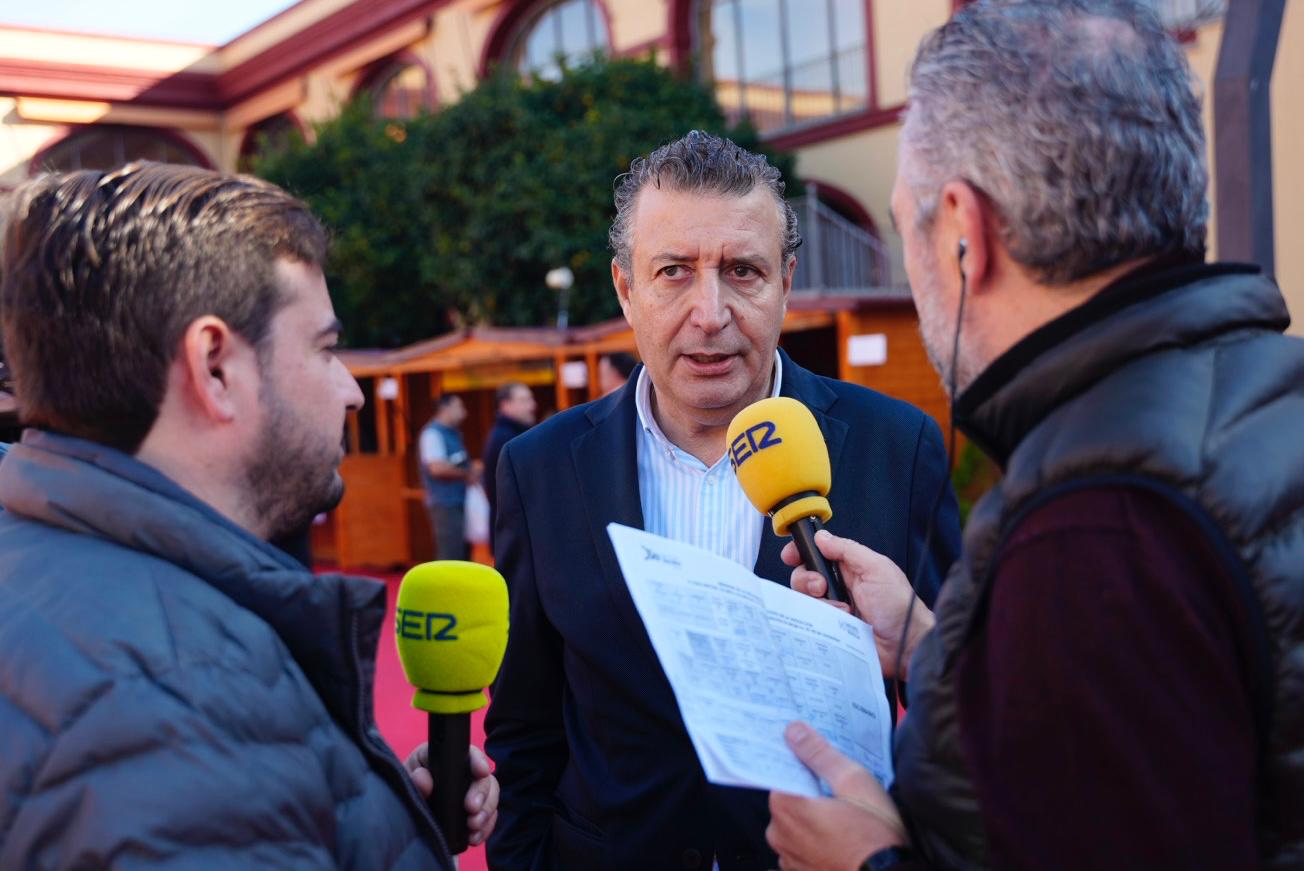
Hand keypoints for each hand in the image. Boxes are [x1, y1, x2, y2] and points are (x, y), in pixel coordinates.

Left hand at [405, 743, 499, 845]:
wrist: (404, 810)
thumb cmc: (405, 787)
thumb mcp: (405, 779)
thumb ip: (413, 778)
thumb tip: (424, 779)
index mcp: (449, 759)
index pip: (470, 754)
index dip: (479, 761)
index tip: (481, 771)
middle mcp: (466, 774)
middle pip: (484, 779)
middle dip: (483, 794)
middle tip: (472, 809)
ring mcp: (472, 793)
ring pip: (491, 798)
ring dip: (486, 813)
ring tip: (473, 827)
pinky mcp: (475, 813)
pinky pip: (489, 818)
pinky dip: (485, 828)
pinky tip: (474, 837)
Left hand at [767, 722, 905, 870]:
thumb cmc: (874, 836)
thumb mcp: (853, 781)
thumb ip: (819, 754)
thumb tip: (794, 731)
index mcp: (786, 806)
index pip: (782, 772)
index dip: (803, 765)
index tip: (820, 764)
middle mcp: (778, 834)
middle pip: (789, 798)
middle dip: (810, 792)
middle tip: (841, 793)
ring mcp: (788, 858)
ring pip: (796, 825)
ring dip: (813, 819)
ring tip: (845, 819)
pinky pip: (803, 847)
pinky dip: (817, 842)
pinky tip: (841, 840)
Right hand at [781, 530, 933, 679]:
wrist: (906, 645)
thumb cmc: (899, 606)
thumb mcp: (877, 568)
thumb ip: (848, 550)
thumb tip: (821, 537)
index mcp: (849, 568)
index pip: (817, 554)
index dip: (801, 553)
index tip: (791, 556)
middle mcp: (838, 587)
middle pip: (804, 577)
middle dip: (806, 579)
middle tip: (822, 587)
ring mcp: (833, 610)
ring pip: (805, 600)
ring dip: (820, 602)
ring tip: (842, 609)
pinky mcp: (830, 630)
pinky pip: (811, 621)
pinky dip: (821, 620)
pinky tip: (841, 622)